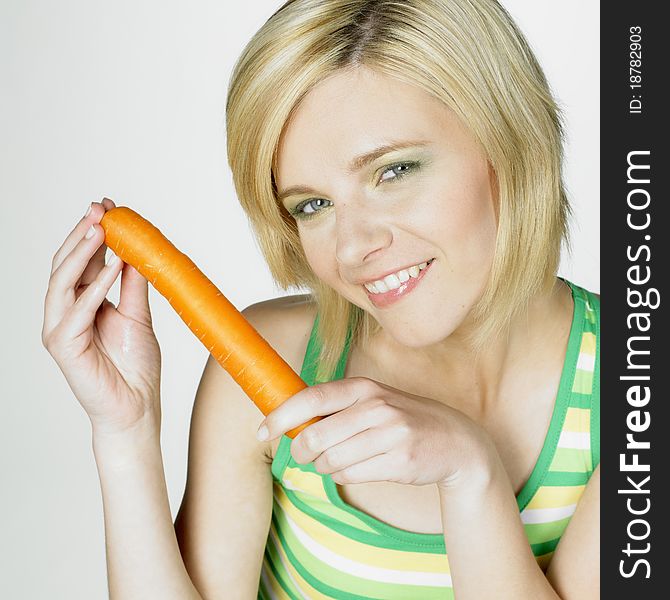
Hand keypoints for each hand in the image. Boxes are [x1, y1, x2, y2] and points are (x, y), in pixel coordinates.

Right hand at [42, 198, 161, 435]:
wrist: (137, 406)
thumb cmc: (135, 365)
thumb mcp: (138, 315)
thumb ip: (134, 284)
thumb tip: (137, 249)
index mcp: (83, 301)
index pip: (83, 260)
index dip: (95, 233)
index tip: (110, 208)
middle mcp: (67, 311)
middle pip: (66, 264)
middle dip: (82, 234)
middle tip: (100, 209)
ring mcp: (61, 327)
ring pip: (62, 281)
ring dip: (82, 253)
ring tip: (102, 229)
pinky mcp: (63, 346)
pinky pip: (76, 311)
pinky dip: (94, 287)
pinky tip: (114, 267)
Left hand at [258, 377, 493, 488]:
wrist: (455, 441)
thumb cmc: (401, 420)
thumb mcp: (372, 402)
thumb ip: (335, 408)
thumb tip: (288, 424)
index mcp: (364, 387)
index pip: (311, 398)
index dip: (281, 416)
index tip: (262, 431)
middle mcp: (376, 406)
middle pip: (315, 437)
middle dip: (302, 452)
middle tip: (305, 455)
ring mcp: (390, 434)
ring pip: (330, 461)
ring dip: (325, 467)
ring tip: (339, 460)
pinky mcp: (399, 461)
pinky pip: (350, 475)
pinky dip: (344, 476)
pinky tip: (358, 467)